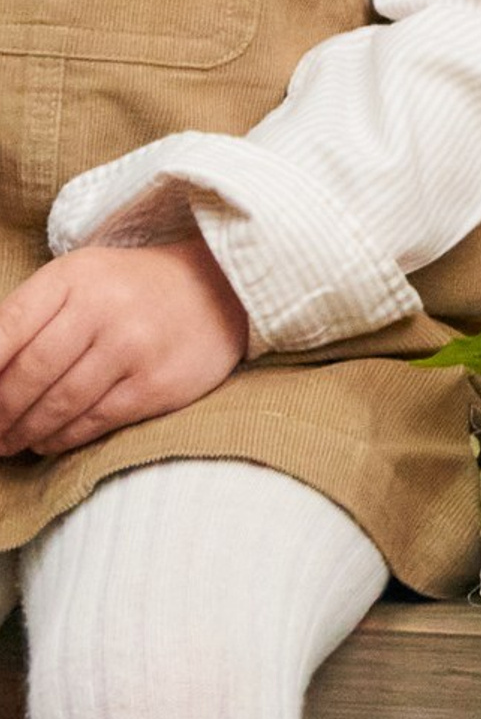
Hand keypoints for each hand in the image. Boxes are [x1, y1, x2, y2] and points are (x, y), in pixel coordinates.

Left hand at [0, 236, 249, 456]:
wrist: (221, 288)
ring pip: (56, 406)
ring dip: (23, 433)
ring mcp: (133, 346)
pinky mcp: (156, 383)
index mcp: (74, 277)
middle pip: (26, 377)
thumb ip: (28, 320)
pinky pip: (92, 423)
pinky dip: (60, 440)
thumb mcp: (79, 282)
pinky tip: (48, 441)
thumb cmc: (130, 290)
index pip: (4, 331)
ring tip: (10, 442)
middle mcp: (104, 308)